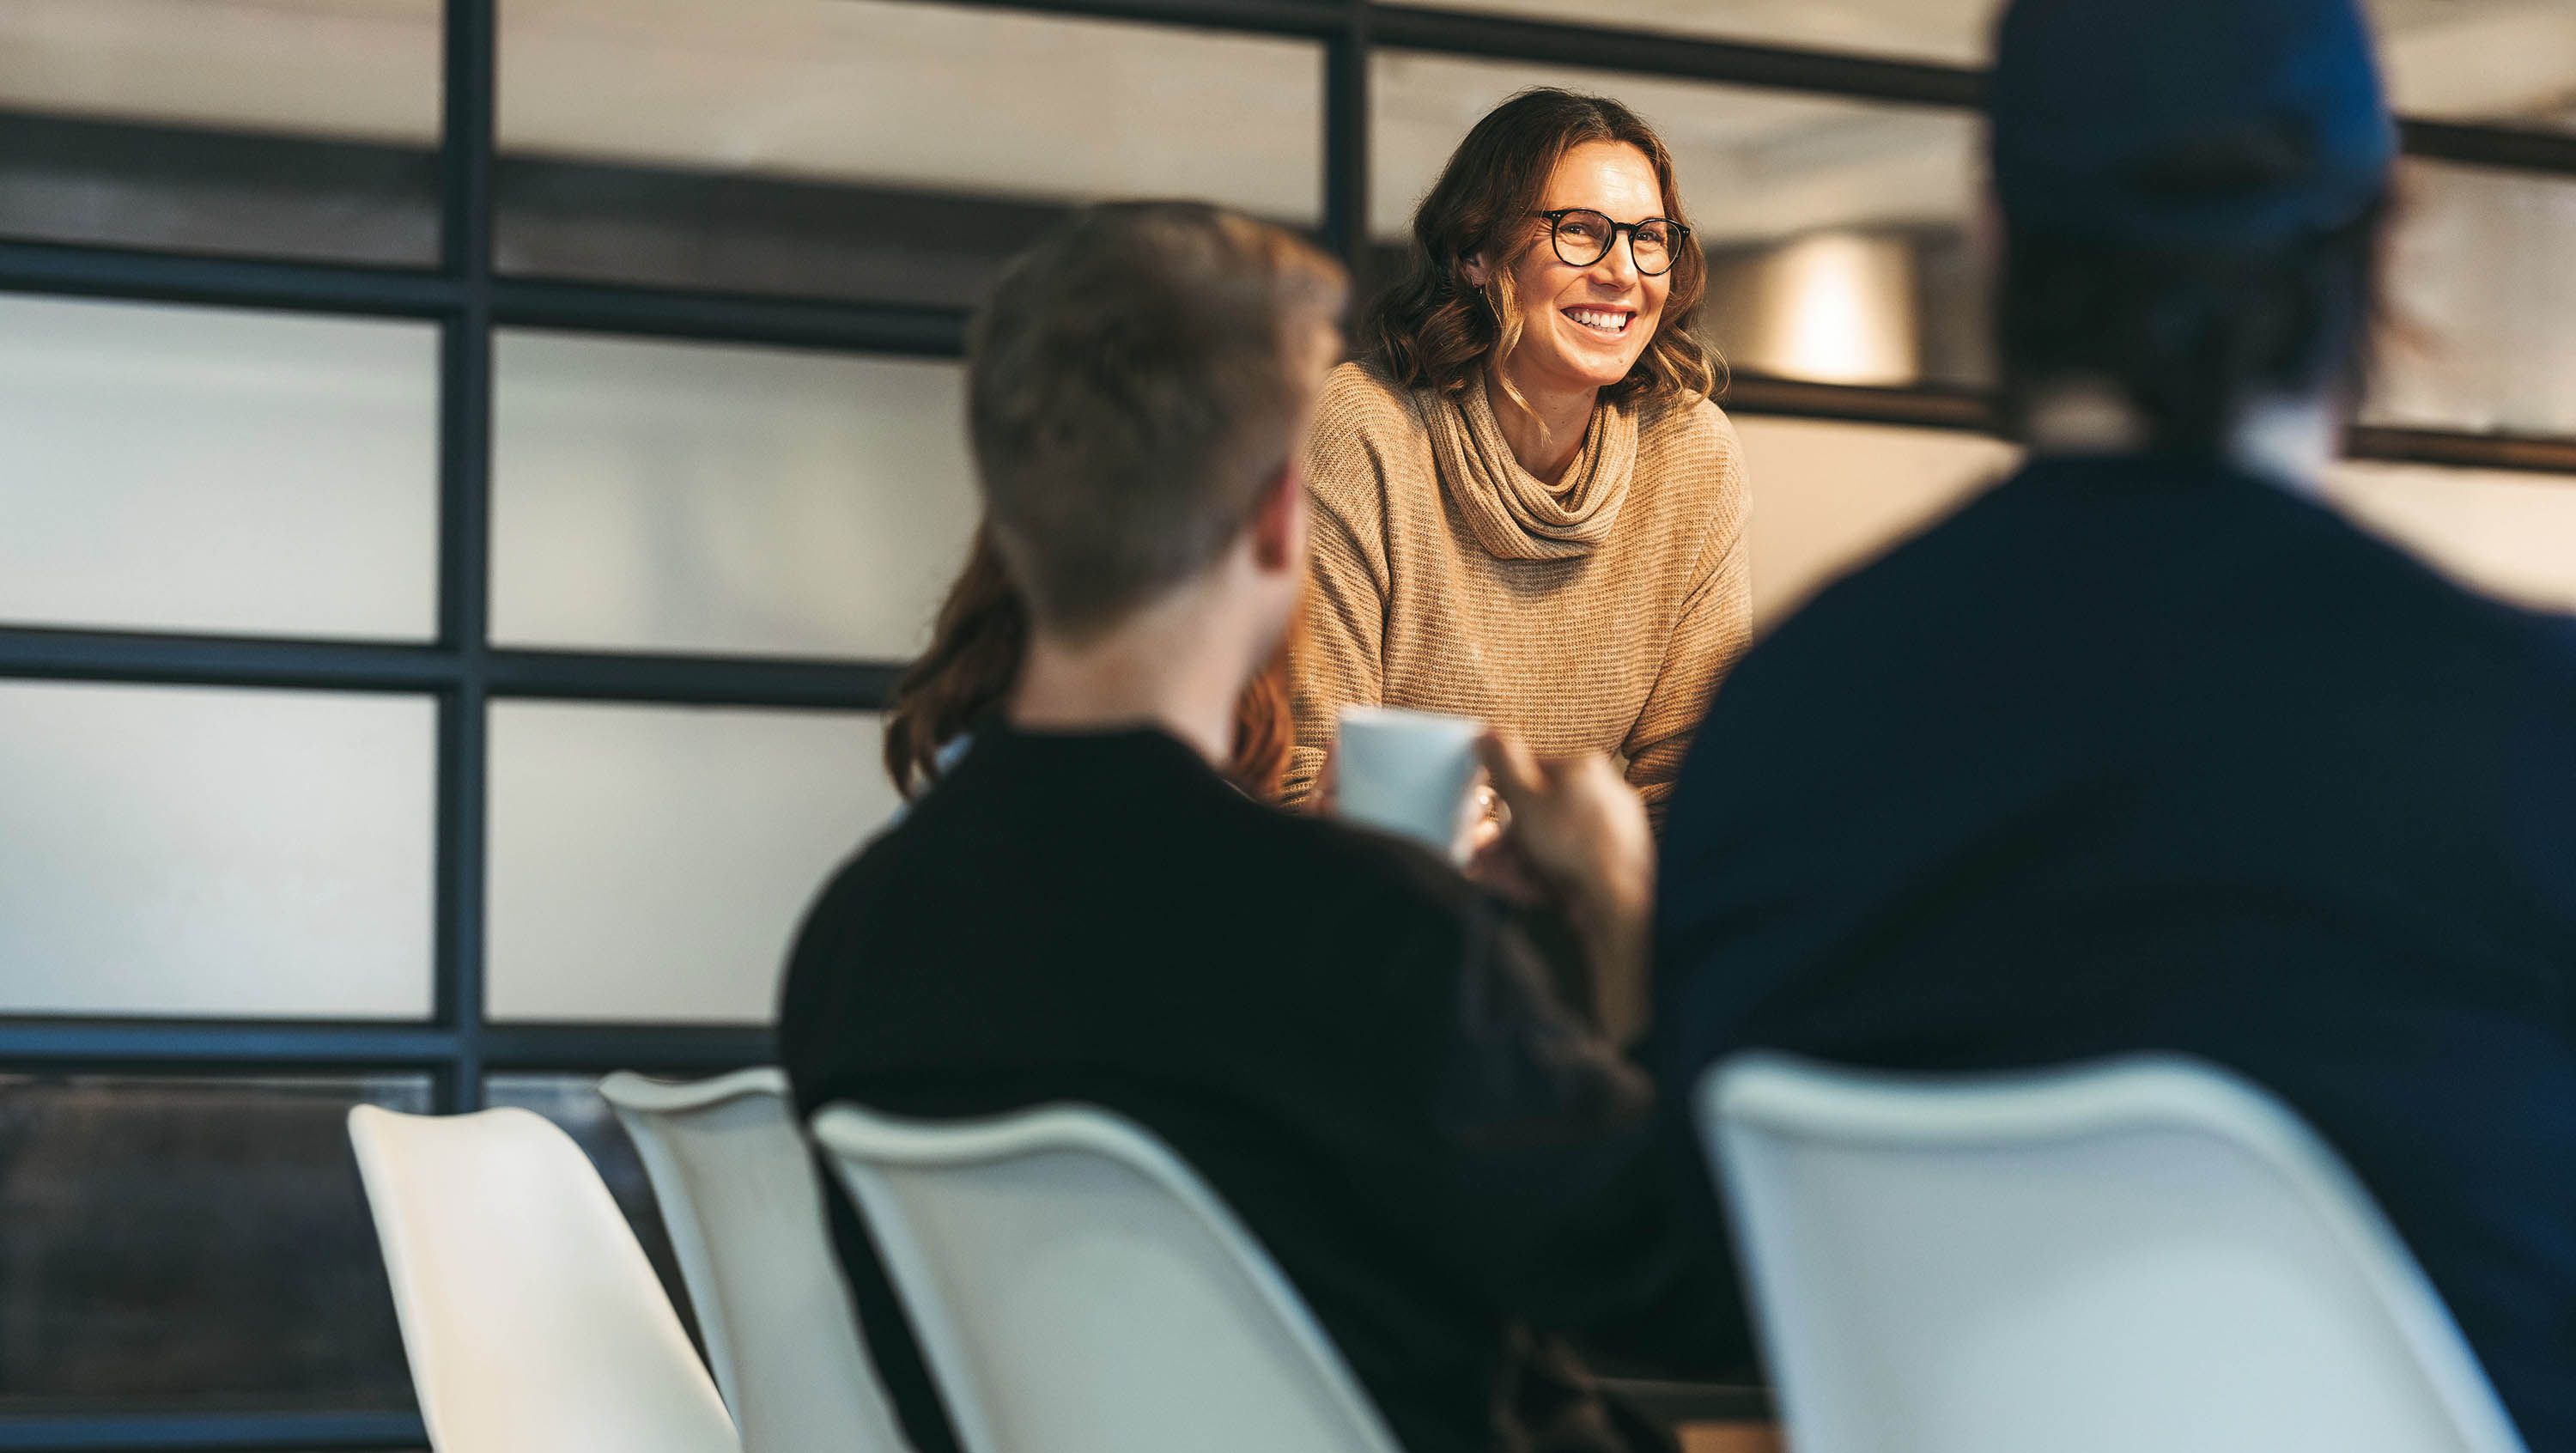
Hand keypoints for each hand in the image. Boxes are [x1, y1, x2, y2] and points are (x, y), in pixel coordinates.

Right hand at [1476, 733, 1654, 1043]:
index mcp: (1583, 766)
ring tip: (1499, 878)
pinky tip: (1528, 889)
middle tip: (1481, 857)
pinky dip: (1544, 873)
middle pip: (1536, 810)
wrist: (1620, 900)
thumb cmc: (1574, 844)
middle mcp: (1601, 791)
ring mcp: (1610, 827)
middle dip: (1503, 838)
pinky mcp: (1611, 860)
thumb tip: (1488, 731)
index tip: (1477, 816)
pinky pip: (1567, 860)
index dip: (1496, 794)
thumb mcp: (1526, 797)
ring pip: (1548, 839)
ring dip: (1516, 860)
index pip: (1527, 768)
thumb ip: (1503, 763)